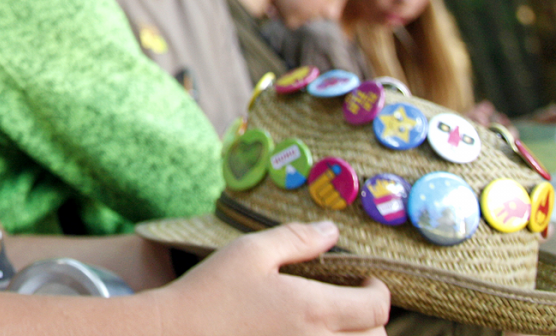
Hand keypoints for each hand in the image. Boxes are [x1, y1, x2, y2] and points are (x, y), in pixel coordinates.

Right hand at [154, 223, 388, 335]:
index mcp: (312, 308)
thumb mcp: (248, 252)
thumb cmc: (210, 292)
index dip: (378, 291)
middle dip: (371, 320)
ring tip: (334, 325)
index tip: (365, 282)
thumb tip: (332, 231)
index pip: (376, 307)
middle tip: (351, 304)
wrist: (176, 334)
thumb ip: (295, 240)